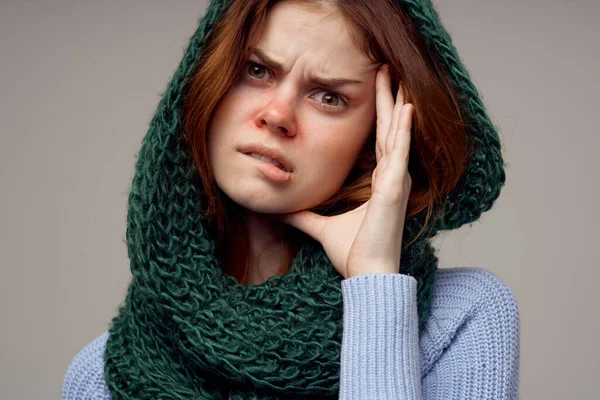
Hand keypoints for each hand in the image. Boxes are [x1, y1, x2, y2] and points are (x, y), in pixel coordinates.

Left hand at [274, 65, 413, 278]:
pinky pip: (399, 153)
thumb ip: (304, 216)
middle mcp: (391, 177)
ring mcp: (395, 181)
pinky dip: (403, 129)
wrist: (365, 274)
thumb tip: (282, 212)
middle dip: (388, 99)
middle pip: (389, 130)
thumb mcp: (321, 226)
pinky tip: (405, 108)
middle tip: (387, 70)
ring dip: (395, 104)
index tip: (379, 90)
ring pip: (396, 134)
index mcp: (379, 182)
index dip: (380, 115)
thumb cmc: (352, 252)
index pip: (380, 140)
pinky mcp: (393, 189)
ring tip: (395, 78)